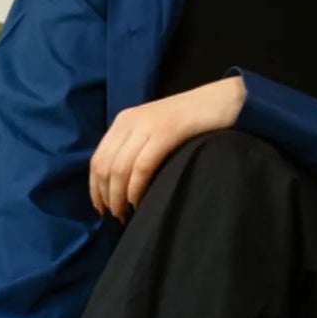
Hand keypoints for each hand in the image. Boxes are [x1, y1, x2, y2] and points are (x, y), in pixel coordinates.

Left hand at [89, 76, 246, 222]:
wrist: (222, 100)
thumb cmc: (191, 121)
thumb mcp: (155, 129)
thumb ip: (137, 147)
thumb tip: (120, 183)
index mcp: (124, 121)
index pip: (97, 159)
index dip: (94, 188)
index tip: (100, 209)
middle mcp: (129, 122)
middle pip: (104, 167)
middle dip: (105, 196)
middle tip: (115, 217)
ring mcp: (147, 126)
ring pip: (119, 169)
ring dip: (119, 198)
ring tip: (125, 215)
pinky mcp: (166, 132)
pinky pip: (142, 167)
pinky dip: (136, 189)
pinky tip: (140, 203)